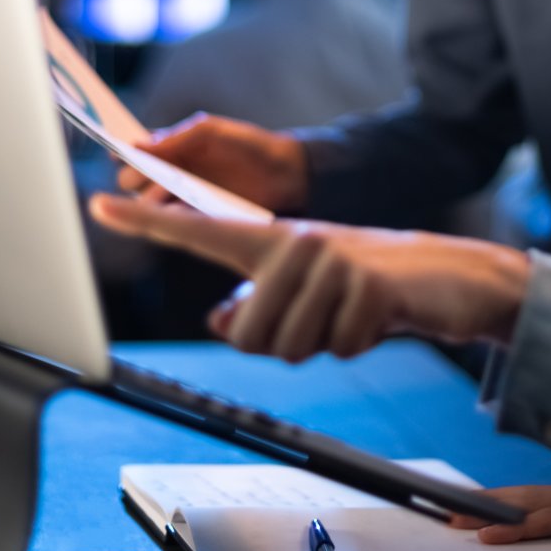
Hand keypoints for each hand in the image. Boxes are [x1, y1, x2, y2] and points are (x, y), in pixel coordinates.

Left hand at [87, 194, 531, 359]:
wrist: (449, 275)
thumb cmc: (368, 284)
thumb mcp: (307, 293)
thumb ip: (259, 304)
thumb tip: (224, 322)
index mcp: (275, 240)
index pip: (201, 233)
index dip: (149, 222)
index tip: (100, 203)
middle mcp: (297, 242)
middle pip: (249, 333)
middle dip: (282, 344)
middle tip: (322, 320)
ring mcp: (332, 260)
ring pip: (291, 345)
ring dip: (324, 345)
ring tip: (351, 313)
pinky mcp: (368, 284)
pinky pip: (339, 347)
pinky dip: (359, 345)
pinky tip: (378, 316)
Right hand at [120, 113, 308, 213]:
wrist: (287, 172)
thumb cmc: (248, 144)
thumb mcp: (211, 132)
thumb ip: (175, 138)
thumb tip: (136, 146)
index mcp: (171, 150)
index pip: (135, 154)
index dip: (123, 153)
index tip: (115, 152)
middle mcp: (172, 175)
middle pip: (134, 182)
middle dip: (133, 178)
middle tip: (142, 175)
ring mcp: (184, 198)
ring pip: (149, 204)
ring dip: (150, 199)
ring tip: (163, 191)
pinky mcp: (199, 218)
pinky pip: (173, 221)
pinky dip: (168, 216)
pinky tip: (171, 211)